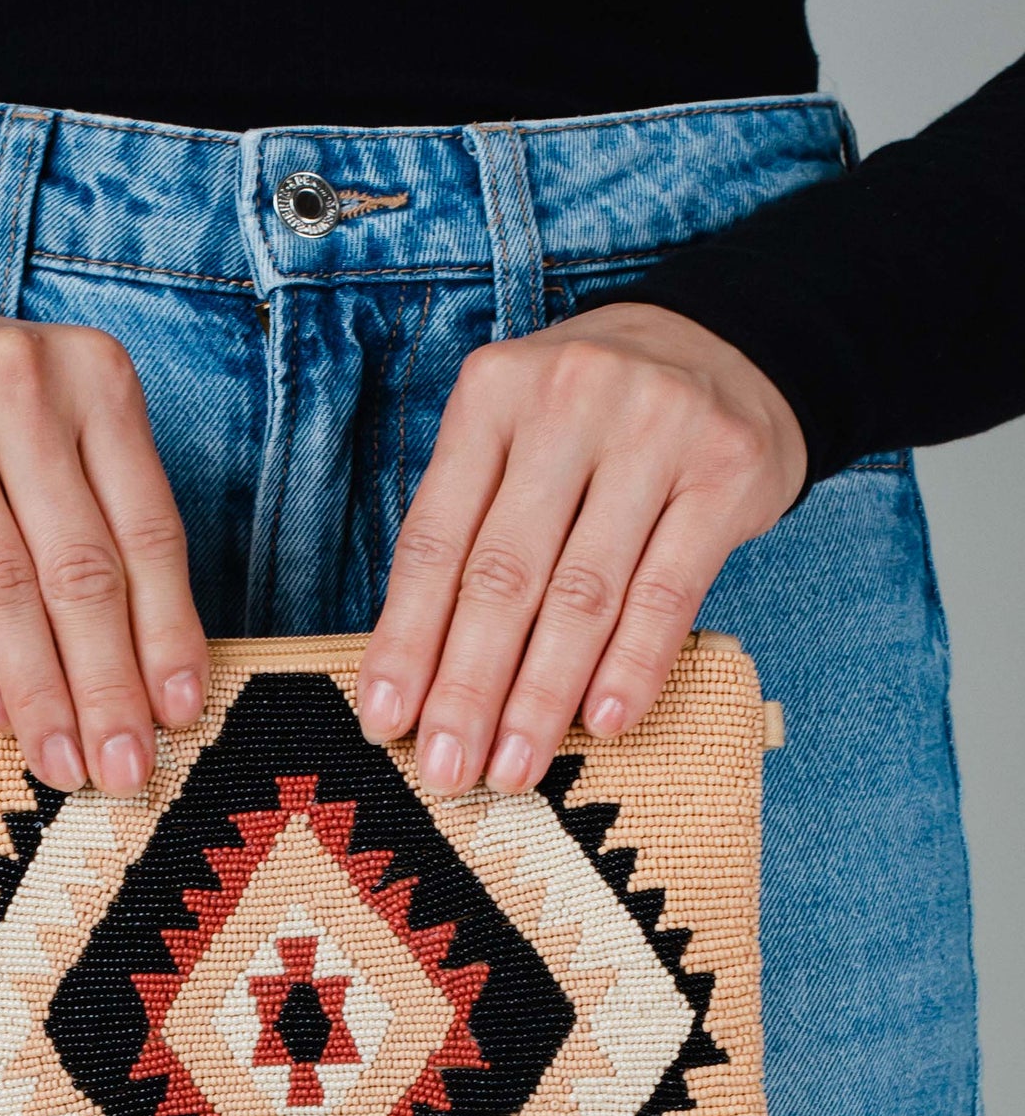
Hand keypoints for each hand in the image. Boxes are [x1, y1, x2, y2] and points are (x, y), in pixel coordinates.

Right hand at [0, 310, 205, 793]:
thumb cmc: (1, 427)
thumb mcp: (75, 443)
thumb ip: (117, 535)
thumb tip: (158, 686)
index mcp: (98, 379)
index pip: (148, 532)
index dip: (168, 633)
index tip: (180, 714)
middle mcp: (19, 387)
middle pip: (80, 568)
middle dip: (106, 684)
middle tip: (123, 766)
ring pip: (4, 589)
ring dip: (39, 693)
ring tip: (62, 761)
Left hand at [357, 303, 805, 793]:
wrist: (731, 345)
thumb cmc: (594, 423)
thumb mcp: (516, 439)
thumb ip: (471, 529)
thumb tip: (420, 676)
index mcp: (491, 395)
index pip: (435, 540)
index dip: (406, 640)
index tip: (384, 723)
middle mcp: (567, 401)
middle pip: (504, 574)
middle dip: (469, 686)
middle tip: (447, 770)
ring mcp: (654, 431)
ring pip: (583, 592)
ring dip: (542, 695)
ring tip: (514, 767)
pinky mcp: (726, 469)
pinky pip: (668, 590)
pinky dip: (632, 665)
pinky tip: (601, 722)